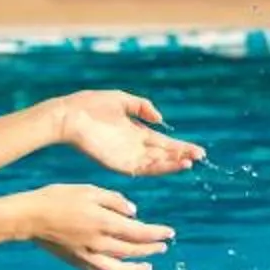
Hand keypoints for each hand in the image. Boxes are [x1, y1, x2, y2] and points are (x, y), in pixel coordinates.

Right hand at [25, 183, 174, 269]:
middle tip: (163, 247)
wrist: (29, 217)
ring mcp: (87, 255)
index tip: (170, 234)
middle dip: (150, 249)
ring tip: (148, 267)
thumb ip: (114, 201)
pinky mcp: (76, 261)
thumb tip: (135, 213)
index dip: (156, 234)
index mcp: (104, 223)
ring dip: (135, 269)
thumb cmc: (58, 198)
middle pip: (132, 251)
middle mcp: (98, 243)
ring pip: (118, 269)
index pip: (139, 232)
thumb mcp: (89, 190)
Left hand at [47, 91, 204, 175]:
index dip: (179, 146)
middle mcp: (134, 147)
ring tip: (190, 161)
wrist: (69, 116)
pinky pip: (145, 169)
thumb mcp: (121, 100)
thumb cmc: (90, 105)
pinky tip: (175, 163)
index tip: (197, 149)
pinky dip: (161, 167)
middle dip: (181, 155)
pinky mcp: (120, 164)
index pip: (162, 142)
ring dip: (174, 163)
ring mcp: (127, 157)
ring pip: (156, 164)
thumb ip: (141, 106)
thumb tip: (160, 119)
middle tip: (200, 156)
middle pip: (163, 155)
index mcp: (135, 132)